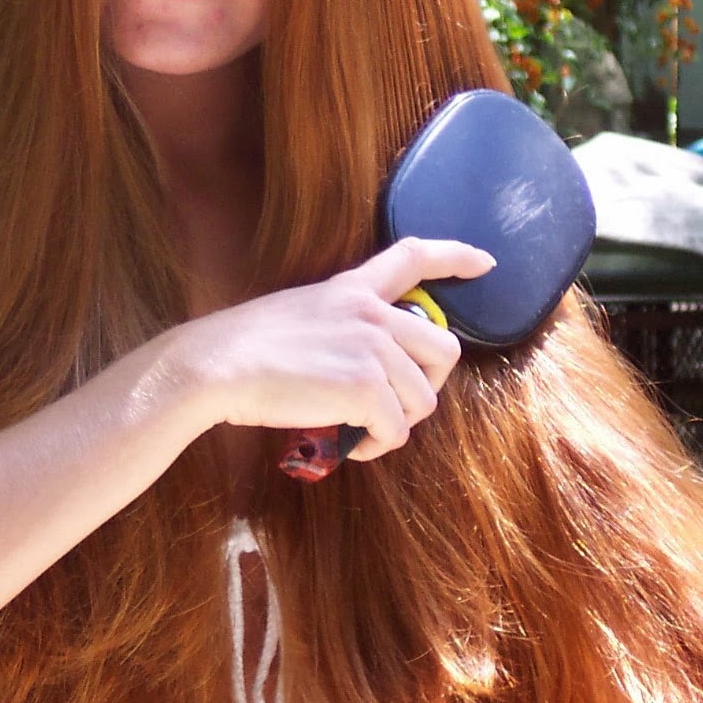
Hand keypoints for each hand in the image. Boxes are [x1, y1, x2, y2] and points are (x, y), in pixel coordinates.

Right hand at [183, 237, 493, 457]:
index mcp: (353, 289)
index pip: (413, 256)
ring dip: (398, 423)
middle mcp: (371, 313)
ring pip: (424, 400)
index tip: (485, 262)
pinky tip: (352, 445)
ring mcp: (372, 349)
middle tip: (395, 405)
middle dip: (428, 385)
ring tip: (363, 430)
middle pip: (444, 349)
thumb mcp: (301, 314)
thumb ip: (341, 327)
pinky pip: (396, 430)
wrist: (217, 365)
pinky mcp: (365, 389)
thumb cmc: (245, 347)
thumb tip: (363, 367)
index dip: (456, 256)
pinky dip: (378, 446)